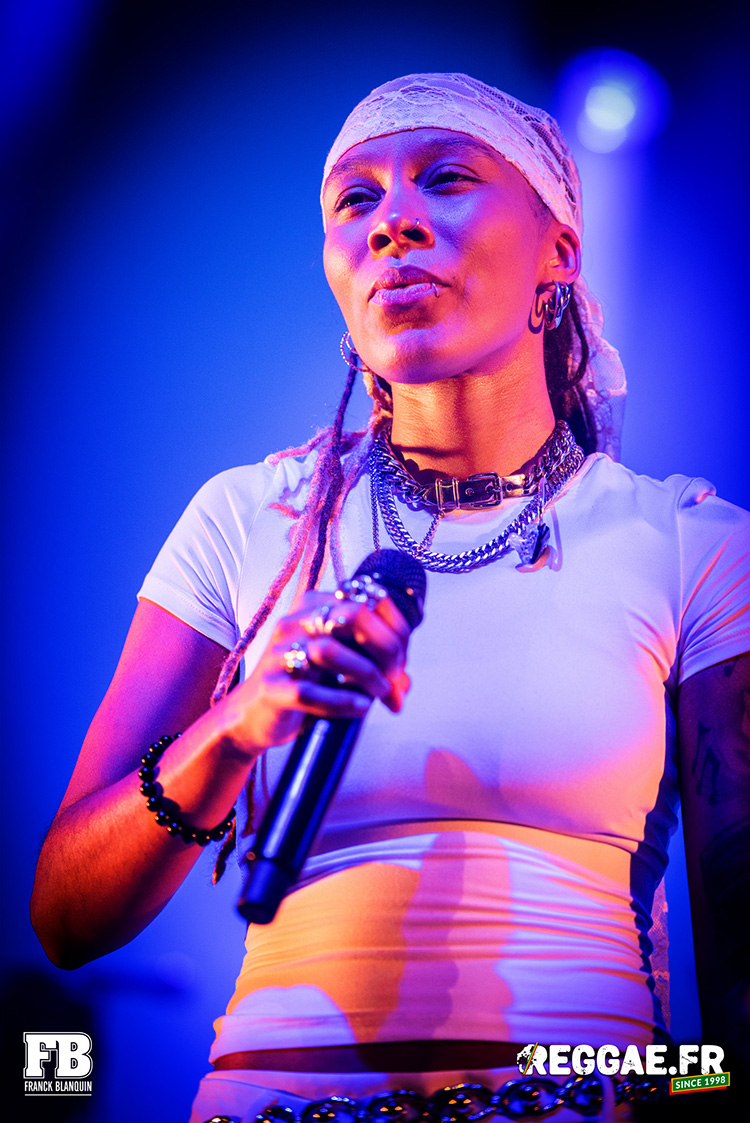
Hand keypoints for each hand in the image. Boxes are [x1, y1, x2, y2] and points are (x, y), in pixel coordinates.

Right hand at [217, 589, 410, 754]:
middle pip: (352, 615)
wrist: (255, 715)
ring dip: (365, 674)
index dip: (396, 632)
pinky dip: (343, 701)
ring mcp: (278, 653)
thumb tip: (404, 684)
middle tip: (393, 678)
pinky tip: (361, 707)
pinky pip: (309, 691)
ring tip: (377, 695)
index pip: (368, 600)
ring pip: (330, 650)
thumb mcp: (340, 667)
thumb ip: (374, 667)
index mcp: (314, 604)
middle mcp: (295, 621)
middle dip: (385, 649)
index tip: (400, 664)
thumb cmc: (303, 684)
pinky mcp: (271, 687)